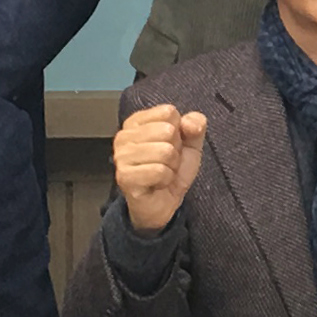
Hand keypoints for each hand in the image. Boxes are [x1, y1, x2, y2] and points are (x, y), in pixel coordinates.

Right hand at [114, 103, 208, 233]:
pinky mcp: (125, 177)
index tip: (170, 146)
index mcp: (136, 122)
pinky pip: (159, 171)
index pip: (168, 112)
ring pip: (164, 151)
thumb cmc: (171, 170)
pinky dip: (166, 179)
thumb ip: (195, 126)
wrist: (163, 204)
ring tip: (163, 173)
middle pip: (167, 130)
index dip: (178, 131)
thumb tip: (190, 122)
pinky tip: (158, 183)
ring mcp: (121, 157)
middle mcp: (124, 136)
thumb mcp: (190, 144)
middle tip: (166, 162)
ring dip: (171, 166)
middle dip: (175, 151)